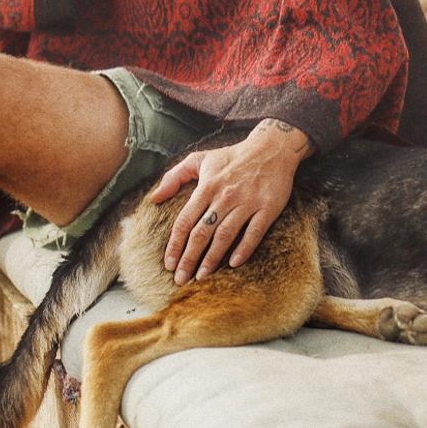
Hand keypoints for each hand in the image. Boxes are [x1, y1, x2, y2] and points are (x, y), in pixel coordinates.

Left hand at [152, 120, 310, 283]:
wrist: (272, 148)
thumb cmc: (233, 156)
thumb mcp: (200, 158)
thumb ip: (175, 176)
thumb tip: (154, 198)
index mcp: (206, 187)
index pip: (185, 221)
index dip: (175, 245)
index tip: (169, 264)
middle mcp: (224, 197)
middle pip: (202, 233)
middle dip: (189, 258)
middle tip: (181, 280)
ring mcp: (246, 203)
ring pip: (225, 235)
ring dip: (212, 258)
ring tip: (202, 276)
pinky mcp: (267, 208)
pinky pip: (254, 232)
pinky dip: (243, 248)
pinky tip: (233, 263)